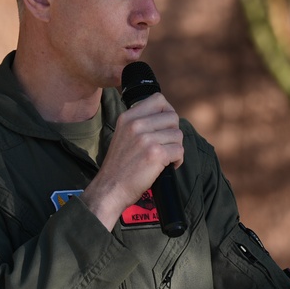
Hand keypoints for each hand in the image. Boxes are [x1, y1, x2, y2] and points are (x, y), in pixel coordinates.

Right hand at [80, 93, 183, 229]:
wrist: (110, 188)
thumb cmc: (119, 165)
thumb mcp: (123, 135)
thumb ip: (140, 123)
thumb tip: (167, 116)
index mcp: (128, 117)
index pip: (159, 99)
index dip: (167, 112)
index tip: (164, 126)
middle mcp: (136, 125)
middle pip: (173, 117)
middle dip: (173, 132)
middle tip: (165, 145)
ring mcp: (146, 139)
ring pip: (178, 135)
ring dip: (175, 148)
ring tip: (164, 157)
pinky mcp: (155, 154)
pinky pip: (179, 151)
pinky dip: (177, 160)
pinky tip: (167, 166)